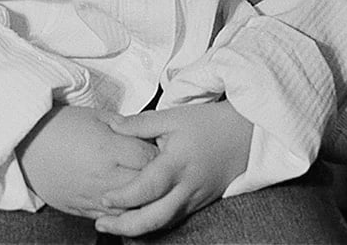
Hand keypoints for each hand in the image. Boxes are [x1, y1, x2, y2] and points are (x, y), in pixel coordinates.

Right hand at [15, 105, 159, 218]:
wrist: (25, 145)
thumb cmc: (60, 125)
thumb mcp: (96, 116)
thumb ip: (125, 126)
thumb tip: (148, 133)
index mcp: (108, 148)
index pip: (149, 157)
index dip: (160, 152)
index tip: (163, 147)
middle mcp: (104, 177)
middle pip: (146, 185)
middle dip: (157, 177)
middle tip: (160, 167)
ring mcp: (93, 197)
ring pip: (132, 208)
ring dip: (143, 199)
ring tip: (148, 187)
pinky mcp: (82, 211)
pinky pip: (113, 219)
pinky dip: (125, 213)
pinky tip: (130, 203)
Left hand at [93, 100, 251, 236]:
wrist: (245, 136)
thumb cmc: (209, 124)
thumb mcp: (174, 117)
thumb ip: (141, 124)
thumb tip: (113, 126)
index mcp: (178, 163)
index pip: (148, 188)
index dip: (124, 196)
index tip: (104, 198)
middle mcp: (187, 187)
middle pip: (155, 218)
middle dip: (125, 226)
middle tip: (101, 223)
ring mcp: (195, 199)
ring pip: (164, 224)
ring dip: (137, 230)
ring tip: (113, 225)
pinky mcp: (199, 204)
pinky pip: (174, 220)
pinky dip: (153, 224)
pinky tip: (137, 221)